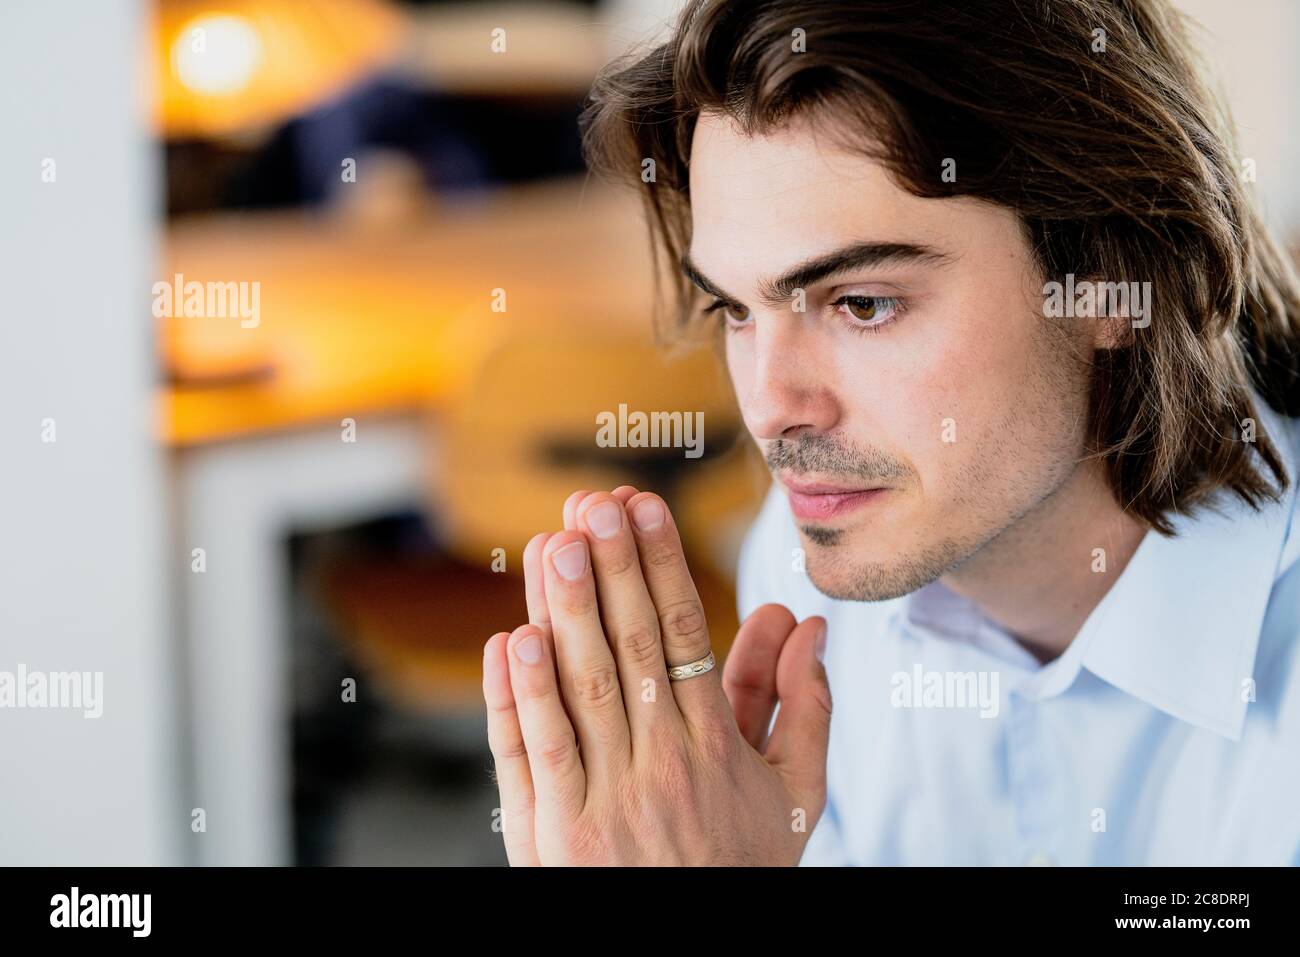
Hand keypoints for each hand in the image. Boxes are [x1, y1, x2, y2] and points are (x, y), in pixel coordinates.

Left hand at [482, 487, 830, 864]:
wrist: (689, 955)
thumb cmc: (740, 871)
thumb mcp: (794, 796)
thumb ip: (803, 709)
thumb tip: (810, 627)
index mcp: (716, 748)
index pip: (686, 636)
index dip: (663, 566)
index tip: (646, 508)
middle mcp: (660, 765)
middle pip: (631, 647)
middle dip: (611, 568)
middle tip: (594, 503)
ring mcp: (603, 800)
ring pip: (580, 689)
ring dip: (562, 612)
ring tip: (551, 544)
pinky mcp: (554, 837)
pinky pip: (535, 756)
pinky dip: (517, 698)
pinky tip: (510, 642)